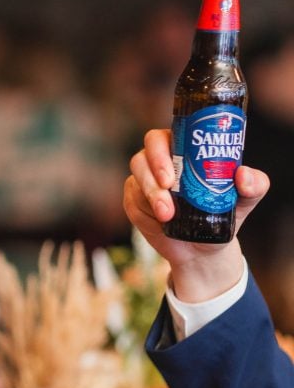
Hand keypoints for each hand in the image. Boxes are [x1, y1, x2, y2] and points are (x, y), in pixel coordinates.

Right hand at [123, 128, 268, 300]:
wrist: (204, 248)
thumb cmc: (223, 214)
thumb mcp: (245, 200)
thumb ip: (254, 184)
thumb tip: (243, 175)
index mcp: (180, 151)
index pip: (160, 139)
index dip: (160, 151)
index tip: (172, 173)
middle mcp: (157, 163)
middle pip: (141, 157)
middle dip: (152, 173)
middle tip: (167, 188)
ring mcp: (142, 183)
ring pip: (136, 181)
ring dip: (150, 197)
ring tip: (167, 216)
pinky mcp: (134, 203)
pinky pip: (132, 204)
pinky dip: (145, 215)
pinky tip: (160, 224)